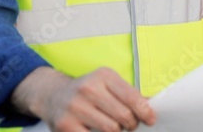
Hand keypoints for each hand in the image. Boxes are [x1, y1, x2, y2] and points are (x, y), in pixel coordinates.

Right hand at [11, 67, 154, 131]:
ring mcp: (75, 107)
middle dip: (132, 124)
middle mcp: (88, 89)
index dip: (145, 111)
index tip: (150, 120)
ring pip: (111, 129)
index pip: (132, 96)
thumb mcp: (106, 83)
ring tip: (117, 129)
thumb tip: (149, 107)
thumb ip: (127, 93)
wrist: (52, 94)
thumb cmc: (87, 91)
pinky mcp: (65, 125)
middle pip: (123, 115)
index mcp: (103, 76)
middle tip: (131, 126)